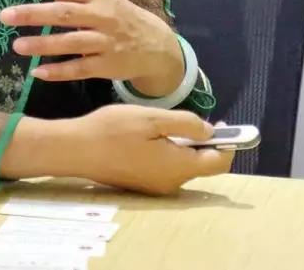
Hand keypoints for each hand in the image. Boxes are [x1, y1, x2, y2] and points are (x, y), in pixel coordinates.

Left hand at [0, 0, 183, 94]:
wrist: (156, 45)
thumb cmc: (116, 13)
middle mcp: (101, 15)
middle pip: (65, 13)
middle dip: (34, 14)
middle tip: (5, 16)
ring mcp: (106, 42)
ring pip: (72, 43)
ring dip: (43, 44)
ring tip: (16, 45)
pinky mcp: (108, 66)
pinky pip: (81, 69)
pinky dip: (59, 71)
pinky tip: (37, 72)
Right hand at [69, 105, 232, 194]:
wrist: (75, 150)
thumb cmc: (113, 130)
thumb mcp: (152, 119)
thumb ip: (186, 124)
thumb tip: (210, 131)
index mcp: (178, 167)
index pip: (219, 162)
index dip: (228, 143)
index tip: (224, 123)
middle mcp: (171, 183)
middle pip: (202, 164)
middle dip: (204, 143)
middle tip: (189, 119)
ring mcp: (155, 186)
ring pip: (183, 165)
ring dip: (184, 146)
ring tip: (164, 124)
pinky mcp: (142, 183)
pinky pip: (167, 168)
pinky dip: (169, 152)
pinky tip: (149, 136)